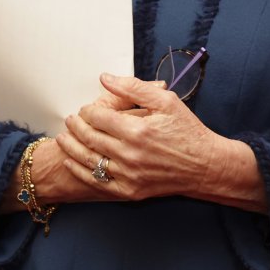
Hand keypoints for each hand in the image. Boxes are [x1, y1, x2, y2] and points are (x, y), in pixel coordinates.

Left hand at [55, 72, 224, 201]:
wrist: (206, 166)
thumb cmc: (187, 131)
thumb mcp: (165, 101)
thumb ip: (133, 87)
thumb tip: (105, 78)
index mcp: (136, 130)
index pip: (98, 117)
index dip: (88, 110)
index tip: (86, 108)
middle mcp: (129, 154)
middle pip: (89, 137)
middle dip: (76, 126)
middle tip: (70, 119)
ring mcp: (129, 175)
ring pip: (88, 159)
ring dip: (70, 147)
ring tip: (62, 137)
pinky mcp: (130, 191)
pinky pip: (98, 182)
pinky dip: (80, 171)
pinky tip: (71, 160)